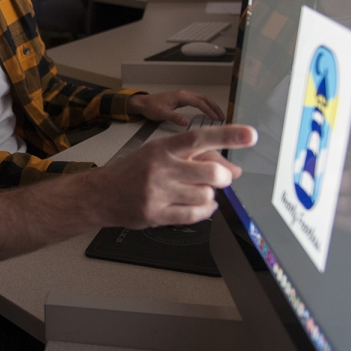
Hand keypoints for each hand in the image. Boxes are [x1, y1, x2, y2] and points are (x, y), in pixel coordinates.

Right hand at [95, 125, 256, 228]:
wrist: (100, 194)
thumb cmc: (134, 171)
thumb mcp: (161, 154)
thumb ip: (196, 157)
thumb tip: (233, 171)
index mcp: (163, 148)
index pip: (200, 138)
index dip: (228, 136)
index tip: (250, 135)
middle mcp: (161, 168)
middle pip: (211, 172)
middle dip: (223, 177)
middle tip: (221, 178)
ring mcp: (158, 192)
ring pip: (206, 196)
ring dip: (210, 195)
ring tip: (199, 192)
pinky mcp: (156, 214)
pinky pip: (194, 215)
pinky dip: (205, 211)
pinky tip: (200, 206)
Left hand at [127, 90, 225, 126]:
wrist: (143, 103)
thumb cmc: (151, 107)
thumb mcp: (162, 114)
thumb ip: (174, 117)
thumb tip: (187, 122)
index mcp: (181, 96)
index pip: (200, 103)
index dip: (210, 111)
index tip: (217, 119)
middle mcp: (184, 94)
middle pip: (204, 99)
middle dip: (215, 107)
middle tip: (222, 117)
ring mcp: (184, 96)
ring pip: (202, 99)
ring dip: (211, 106)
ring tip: (219, 116)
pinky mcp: (182, 100)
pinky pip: (198, 101)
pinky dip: (206, 106)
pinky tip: (209, 113)